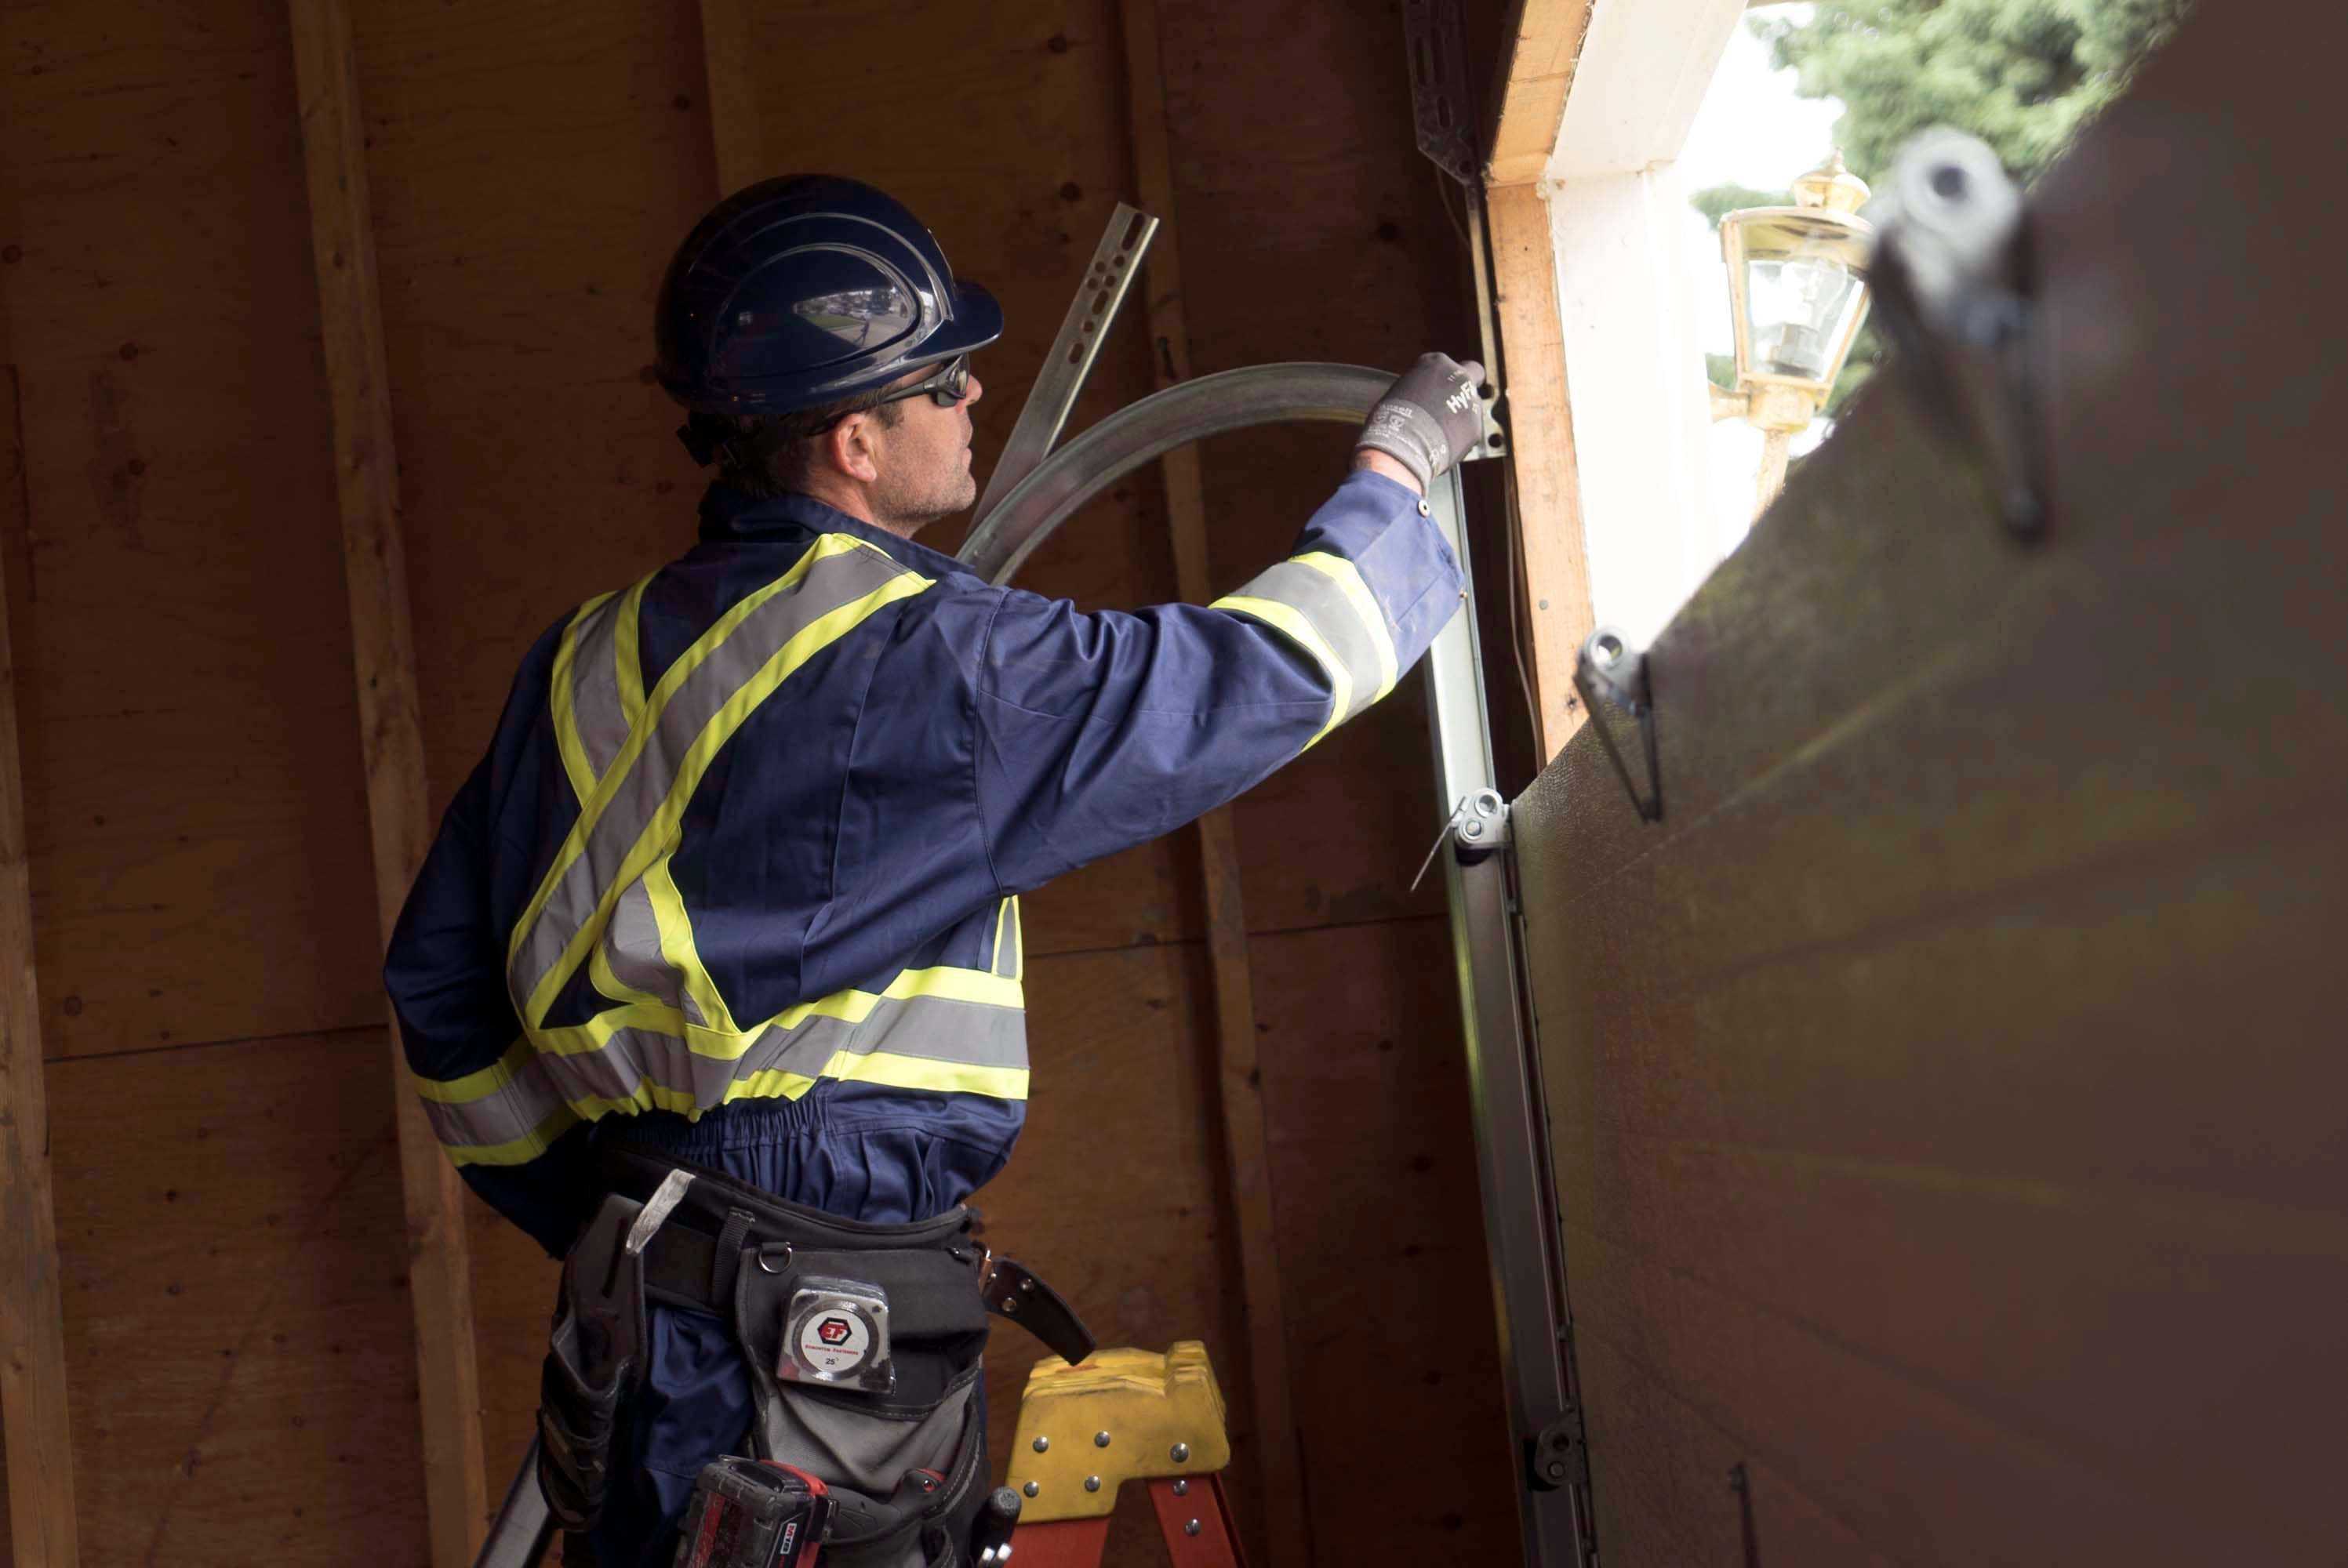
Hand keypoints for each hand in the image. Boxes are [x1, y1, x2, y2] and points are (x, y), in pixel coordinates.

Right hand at [1355, 353, 1486, 491]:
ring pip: (1471, 405)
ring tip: (1439, 431)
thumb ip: (1421, 388)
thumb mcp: (1402, 391)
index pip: (1445, 365)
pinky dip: (1459, 437)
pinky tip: (1442, 444)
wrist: (1402, 444)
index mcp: (1437, 363)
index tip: (1433, 390)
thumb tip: (1423, 398)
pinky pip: (1469, 430)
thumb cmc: (1392, 417)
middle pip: (1473, 373)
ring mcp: (1470, 401)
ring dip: (1461, 415)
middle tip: (1452, 402)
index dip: (1441, 379)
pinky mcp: (1475, 427)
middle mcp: (1458, 377)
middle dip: (1465, 386)